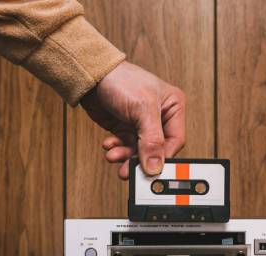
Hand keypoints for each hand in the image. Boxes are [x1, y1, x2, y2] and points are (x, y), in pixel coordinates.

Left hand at [80, 61, 185, 178]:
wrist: (90, 75)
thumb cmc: (121, 80)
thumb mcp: (143, 109)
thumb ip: (152, 140)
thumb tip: (155, 167)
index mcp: (173, 107)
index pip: (175, 141)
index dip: (164, 157)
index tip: (151, 170)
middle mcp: (160, 117)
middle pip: (157, 149)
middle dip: (141, 160)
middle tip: (129, 170)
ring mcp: (142, 124)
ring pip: (139, 151)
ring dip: (126, 156)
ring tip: (114, 156)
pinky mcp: (126, 128)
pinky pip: (126, 147)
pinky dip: (117, 150)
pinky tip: (109, 145)